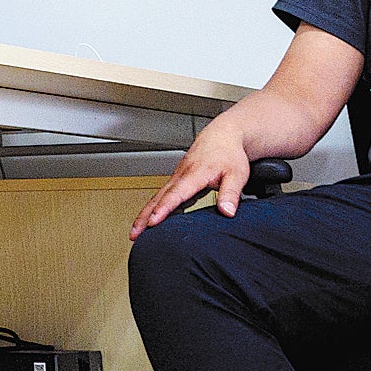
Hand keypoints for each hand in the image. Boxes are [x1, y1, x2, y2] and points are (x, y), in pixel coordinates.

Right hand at [132, 125, 257, 237]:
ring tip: (135, 232)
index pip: (176, 194)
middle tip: (134, 234)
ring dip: (144, 214)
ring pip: (157, 197)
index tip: (153, 221)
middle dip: (144, 216)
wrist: (222, 136)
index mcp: (195, 174)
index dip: (164, 209)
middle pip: (158, 198)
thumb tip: (227, 212)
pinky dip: (152, 207)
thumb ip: (230, 193)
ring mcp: (177, 177)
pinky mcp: (177, 180)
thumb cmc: (228, 153)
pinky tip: (150, 220)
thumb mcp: (237, 174)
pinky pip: (162, 195)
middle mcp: (181, 176)